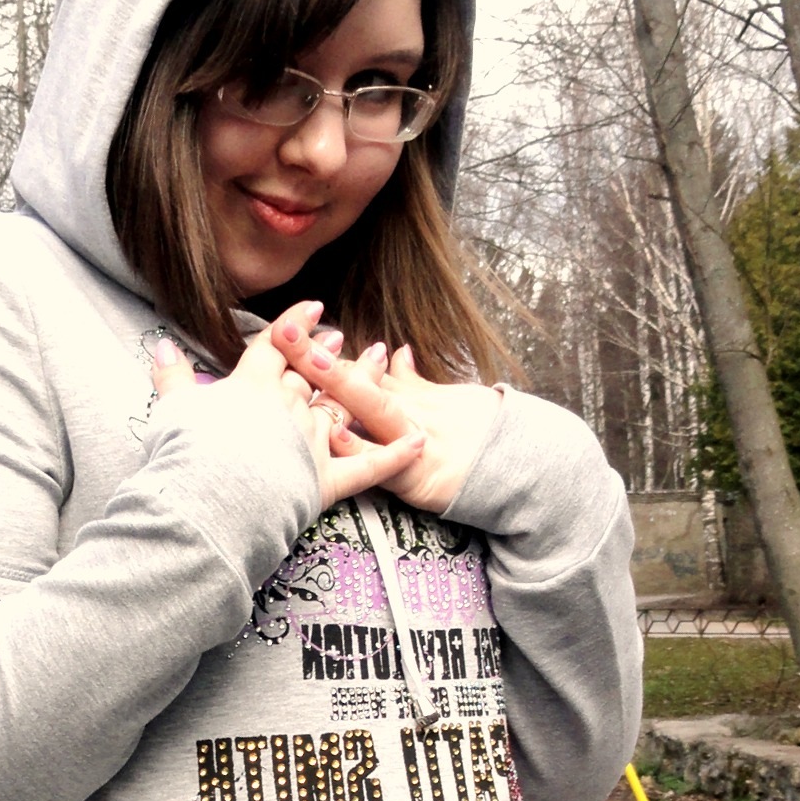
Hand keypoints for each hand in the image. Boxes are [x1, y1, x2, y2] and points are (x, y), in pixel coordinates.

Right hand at [150, 300, 425, 511]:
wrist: (211, 501)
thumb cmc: (186, 457)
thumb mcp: (171, 411)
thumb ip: (171, 376)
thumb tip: (162, 343)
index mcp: (252, 386)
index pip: (276, 348)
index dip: (294, 328)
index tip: (311, 309)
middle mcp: (289, 405)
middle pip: (314, 373)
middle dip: (328, 354)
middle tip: (341, 337)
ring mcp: (313, 441)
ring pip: (344, 406)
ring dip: (364, 384)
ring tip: (378, 362)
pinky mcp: (329, 480)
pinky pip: (370, 466)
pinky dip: (396, 454)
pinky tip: (420, 440)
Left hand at [269, 322, 503, 514]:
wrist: (515, 466)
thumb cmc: (479, 435)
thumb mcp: (444, 402)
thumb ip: (412, 382)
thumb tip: (397, 352)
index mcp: (402, 398)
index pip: (356, 367)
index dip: (323, 348)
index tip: (291, 322)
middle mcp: (403, 414)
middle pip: (355, 378)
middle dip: (318, 356)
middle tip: (284, 331)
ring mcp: (409, 442)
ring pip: (370, 409)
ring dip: (338, 386)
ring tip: (307, 365)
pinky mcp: (416, 477)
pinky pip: (384, 462)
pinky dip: (363, 447)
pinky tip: (339, 433)